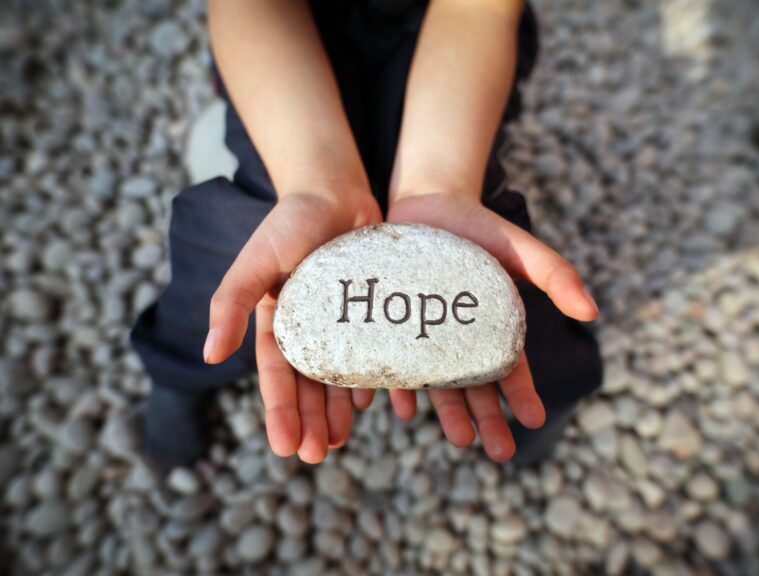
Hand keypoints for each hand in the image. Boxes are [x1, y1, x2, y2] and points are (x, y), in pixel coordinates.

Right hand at [204, 188, 381, 462]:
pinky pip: (368, 353)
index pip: (275, 375)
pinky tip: (372, 403)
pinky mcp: (364, 314)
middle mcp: (304, 327)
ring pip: (335, 375)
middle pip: (306, 384)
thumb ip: (232, 302)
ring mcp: (336, 322)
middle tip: (315, 456)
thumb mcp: (258, 259)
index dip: (280, 411)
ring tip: (338, 441)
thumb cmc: (292, 221)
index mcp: (275, 320)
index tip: (286, 449)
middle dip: (308, 420)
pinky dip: (369, 378)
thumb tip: (211, 356)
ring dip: (335, 410)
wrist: (336, 191)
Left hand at [383, 192, 598, 461]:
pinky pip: (394, 363)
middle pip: (474, 387)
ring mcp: (425, 335)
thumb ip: (555, 275)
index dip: (522, 395)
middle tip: (497, 451)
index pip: (510, 369)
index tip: (533, 421)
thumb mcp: (521, 248)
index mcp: (492, 327)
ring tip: (459, 439)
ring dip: (448, 412)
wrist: (427, 203)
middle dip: (487, 418)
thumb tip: (592, 312)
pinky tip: (402, 408)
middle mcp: (459, 339)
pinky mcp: (393, 326)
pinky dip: (399, 387)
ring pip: (437, 383)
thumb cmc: (480, 228)